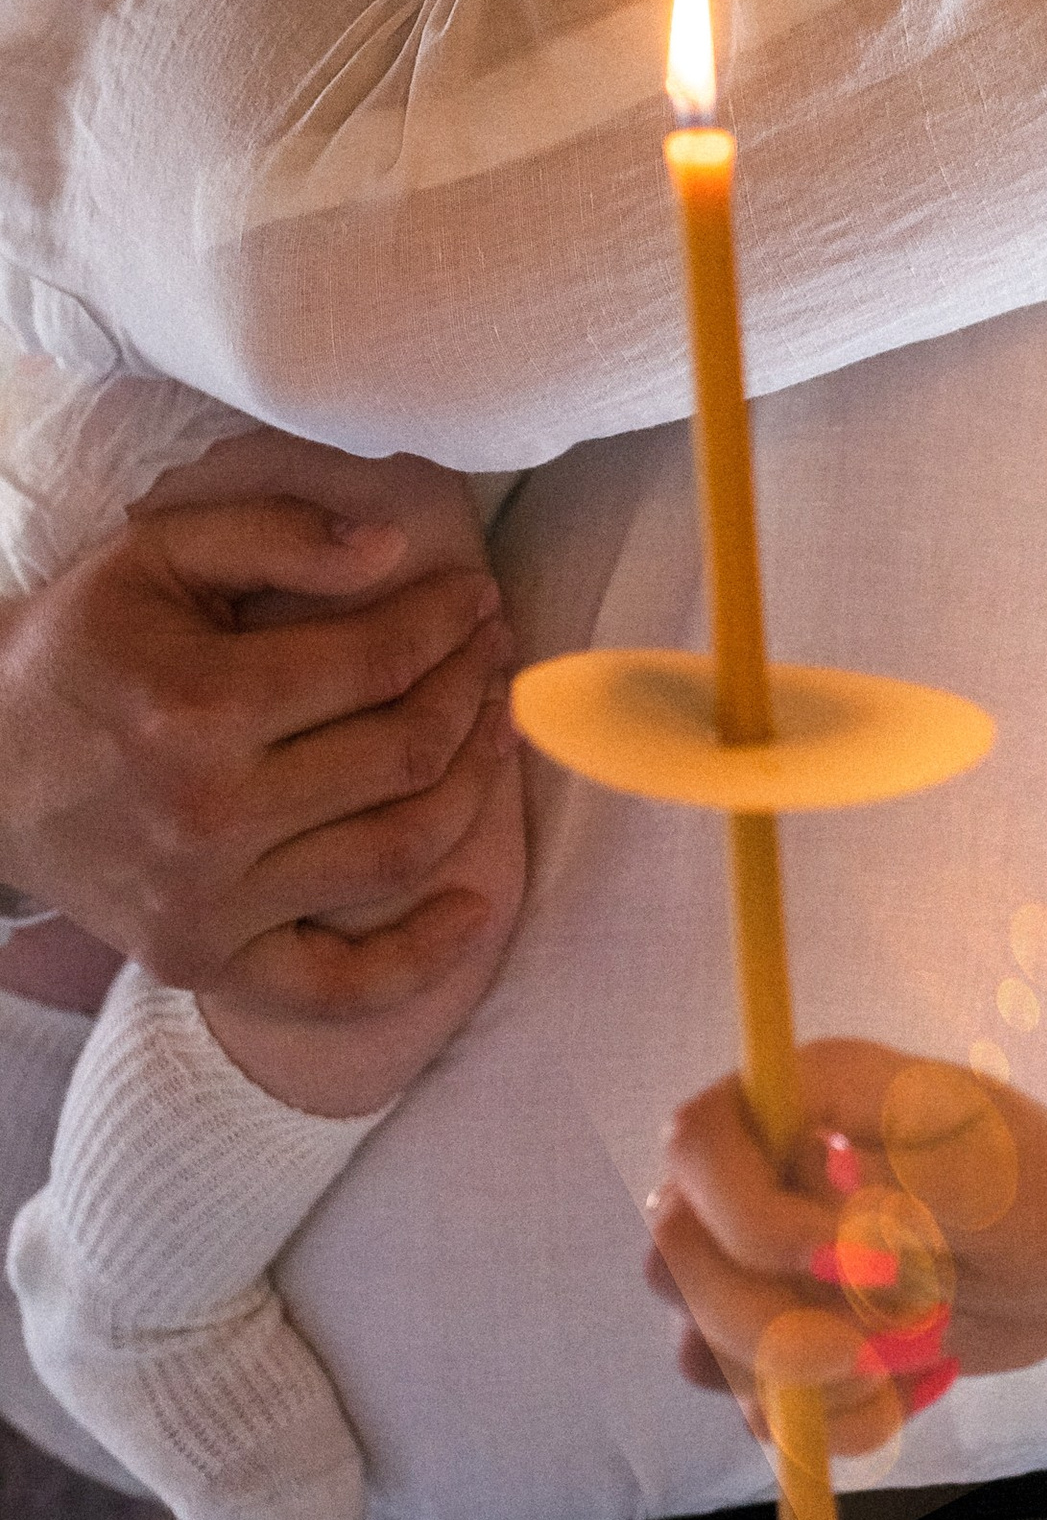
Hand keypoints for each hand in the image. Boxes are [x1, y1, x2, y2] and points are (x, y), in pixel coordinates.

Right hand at [0, 498, 515, 1022]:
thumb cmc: (79, 648)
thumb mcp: (159, 555)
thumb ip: (278, 534)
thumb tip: (395, 548)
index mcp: (198, 707)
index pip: (379, 662)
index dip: (449, 622)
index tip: (476, 596)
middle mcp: (209, 816)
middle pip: (404, 753)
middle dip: (472, 689)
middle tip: (492, 651)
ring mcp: (208, 904)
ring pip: (398, 851)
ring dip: (474, 785)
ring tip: (494, 730)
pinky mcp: (203, 962)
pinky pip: (338, 985)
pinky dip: (422, 957)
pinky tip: (476, 905)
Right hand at [645, 1041, 1046, 1458]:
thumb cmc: (1033, 1180)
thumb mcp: (984, 1167)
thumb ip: (898, 1177)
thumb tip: (817, 1191)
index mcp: (797, 1099)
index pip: (697, 1144)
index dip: (743, 1212)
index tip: (836, 1256)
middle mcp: (758, 1176)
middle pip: (678, 1259)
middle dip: (768, 1323)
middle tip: (863, 1353)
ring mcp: (761, 1263)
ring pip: (705, 1345)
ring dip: (801, 1383)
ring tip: (908, 1361)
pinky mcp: (785, 1338)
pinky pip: (757, 1406)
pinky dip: (831, 1423)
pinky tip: (906, 1392)